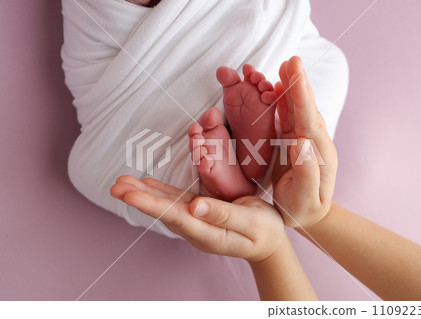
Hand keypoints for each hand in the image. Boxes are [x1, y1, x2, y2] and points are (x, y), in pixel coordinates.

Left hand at [110, 176, 285, 262]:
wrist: (268, 243)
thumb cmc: (264, 231)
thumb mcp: (252, 222)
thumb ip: (225, 216)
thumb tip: (196, 206)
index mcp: (209, 234)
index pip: (176, 217)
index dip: (152, 205)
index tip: (131, 195)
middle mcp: (197, 230)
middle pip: (164, 212)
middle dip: (140, 199)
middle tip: (116, 186)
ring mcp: (197, 223)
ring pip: (166, 206)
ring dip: (144, 194)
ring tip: (122, 184)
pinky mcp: (199, 214)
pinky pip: (176, 202)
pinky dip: (160, 192)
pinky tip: (147, 185)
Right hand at [272, 56, 337, 227]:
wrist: (307, 214)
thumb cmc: (303, 209)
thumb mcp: (304, 199)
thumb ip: (307, 174)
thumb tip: (300, 144)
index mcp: (317, 154)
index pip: (308, 120)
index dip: (302, 95)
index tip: (296, 73)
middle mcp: (312, 142)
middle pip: (305, 108)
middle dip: (298, 83)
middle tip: (291, 60)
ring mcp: (303, 140)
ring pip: (296, 109)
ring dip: (291, 87)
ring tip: (286, 67)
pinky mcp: (293, 141)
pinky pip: (288, 117)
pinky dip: (283, 100)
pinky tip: (278, 88)